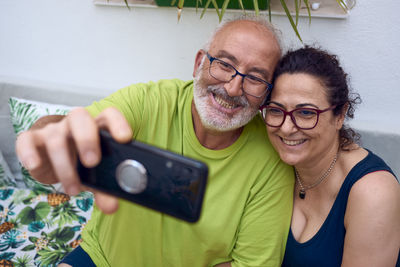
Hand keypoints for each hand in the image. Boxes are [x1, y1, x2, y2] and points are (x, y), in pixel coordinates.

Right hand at [16, 107, 132, 213]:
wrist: (57, 164)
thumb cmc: (84, 166)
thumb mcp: (96, 177)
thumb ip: (105, 191)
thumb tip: (112, 207)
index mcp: (98, 126)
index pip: (109, 115)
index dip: (118, 123)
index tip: (125, 139)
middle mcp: (76, 123)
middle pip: (80, 117)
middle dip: (86, 139)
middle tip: (92, 162)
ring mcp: (54, 130)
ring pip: (56, 138)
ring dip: (64, 166)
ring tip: (74, 189)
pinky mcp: (33, 139)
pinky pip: (27, 140)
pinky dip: (28, 152)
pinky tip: (34, 165)